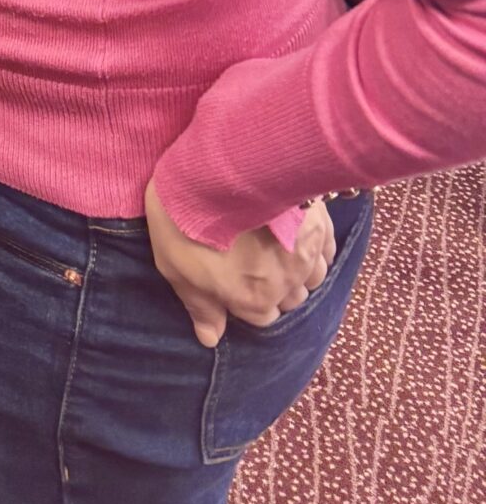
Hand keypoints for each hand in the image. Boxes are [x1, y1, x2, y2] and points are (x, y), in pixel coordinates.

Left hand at [144, 180, 337, 347]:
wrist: (215, 165)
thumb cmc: (187, 219)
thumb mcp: (177, 268)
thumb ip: (200, 307)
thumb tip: (211, 338)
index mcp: (253, 300)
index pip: (262, 317)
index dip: (248, 297)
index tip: (236, 277)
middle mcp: (286, 285)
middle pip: (289, 299)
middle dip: (274, 286)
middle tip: (254, 258)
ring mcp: (306, 255)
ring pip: (311, 277)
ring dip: (297, 269)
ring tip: (277, 248)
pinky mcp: (318, 224)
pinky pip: (326, 251)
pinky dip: (315, 250)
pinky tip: (300, 237)